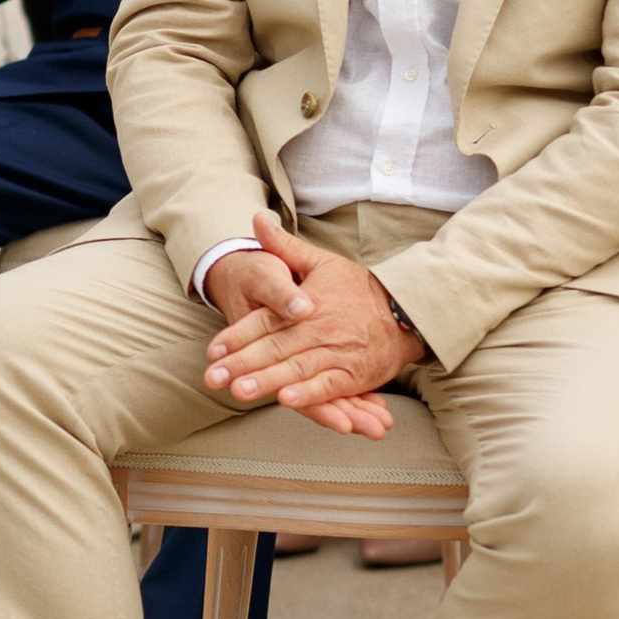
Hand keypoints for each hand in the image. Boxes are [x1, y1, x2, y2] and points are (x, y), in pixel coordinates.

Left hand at [202, 211, 417, 436]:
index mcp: (306, 304)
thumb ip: (285, 247)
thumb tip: (257, 218)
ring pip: (296, 369)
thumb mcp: (321, 262)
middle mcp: (318, 329)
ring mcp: (336, 353)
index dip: (238, 335)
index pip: (266, 320)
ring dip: (268, 381)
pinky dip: (310, 394)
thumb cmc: (358, 289)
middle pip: (274, 348)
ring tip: (241, 391)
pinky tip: (287, 400)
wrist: (406, 311)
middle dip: (242, 365)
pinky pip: (329, 386)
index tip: (212, 350)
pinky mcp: (353, 375)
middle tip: (213, 378)